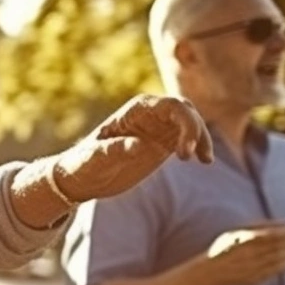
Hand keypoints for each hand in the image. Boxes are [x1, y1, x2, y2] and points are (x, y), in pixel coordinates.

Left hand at [54, 94, 212, 201]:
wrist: (80, 178)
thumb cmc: (83, 164)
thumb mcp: (96, 158)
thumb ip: (115, 150)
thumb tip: (139, 146)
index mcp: (135, 111)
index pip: (171, 105)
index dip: (186, 123)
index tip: (185, 153)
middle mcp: (149, 115)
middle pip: (185, 112)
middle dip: (196, 130)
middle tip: (196, 157)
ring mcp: (157, 129)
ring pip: (190, 123)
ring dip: (202, 139)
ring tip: (205, 161)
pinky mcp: (162, 144)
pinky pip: (187, 139)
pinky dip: (198, 147)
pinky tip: (204, 161)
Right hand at [204, 224, 284, 284]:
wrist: (209, 272)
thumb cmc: (224, 248)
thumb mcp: (237, 231)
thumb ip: (261, 225)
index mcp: (246, 241)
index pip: (276, 236)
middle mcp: (250, 255)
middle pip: (280, 248)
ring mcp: (253, 269)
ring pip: (280, 260)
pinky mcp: (255, 280)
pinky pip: (275, 272)